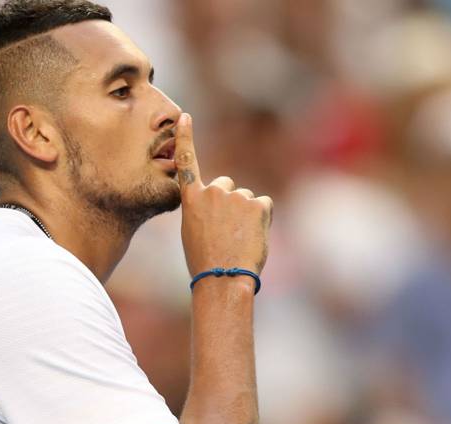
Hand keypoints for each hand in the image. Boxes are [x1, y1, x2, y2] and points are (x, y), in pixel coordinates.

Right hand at [176, 113, 272, 276]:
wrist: (222, 278)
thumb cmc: (205, 262)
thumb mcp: (193, 232)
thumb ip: (204, 210)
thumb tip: (221, 205)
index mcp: (191, 199)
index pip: (187, 162)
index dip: (186, 138)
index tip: (185, 117)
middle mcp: (213, 191)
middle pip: (227, 186)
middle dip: (230, 203)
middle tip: (226, 231)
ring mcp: (236, 197)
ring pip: (247, 199)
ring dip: (247, 216)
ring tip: (238, 240)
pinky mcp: (257, 205)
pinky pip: (264, 206)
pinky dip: (263, 220)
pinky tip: (253, 237)